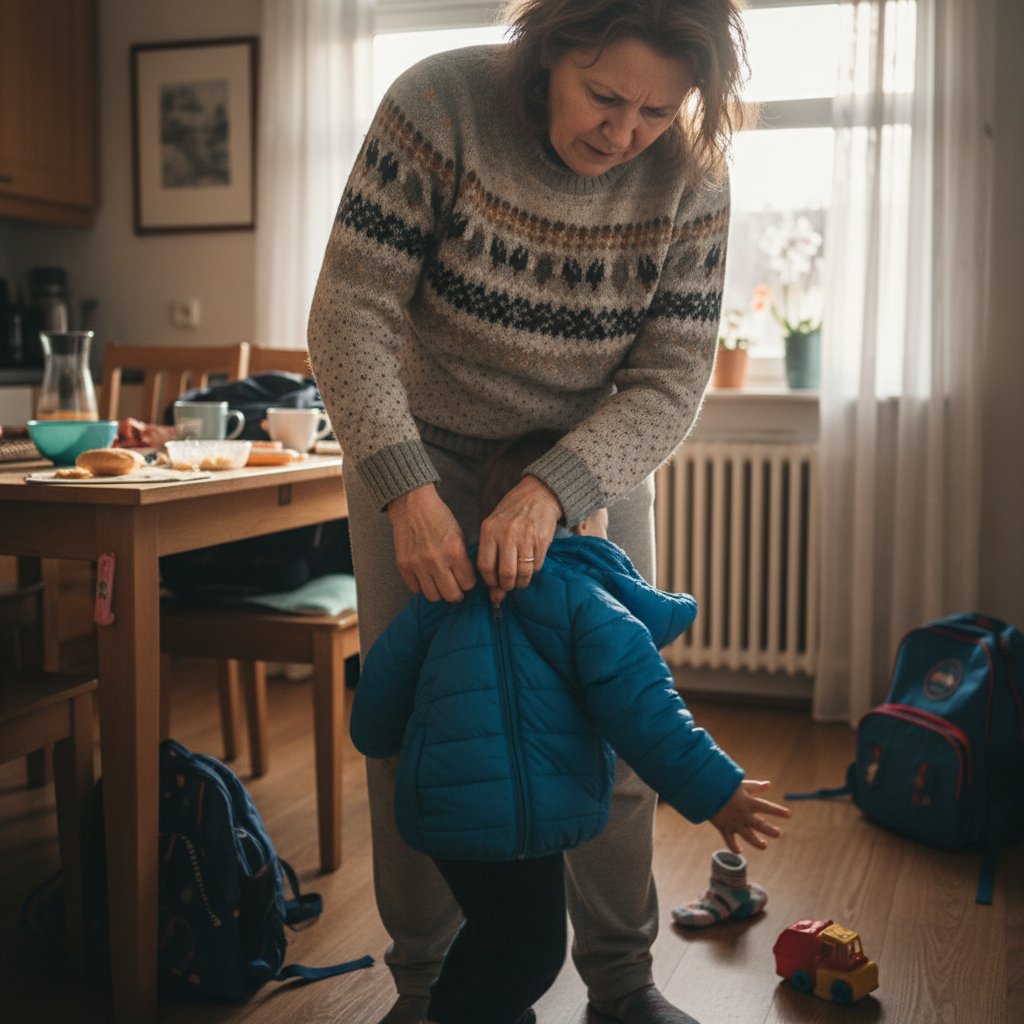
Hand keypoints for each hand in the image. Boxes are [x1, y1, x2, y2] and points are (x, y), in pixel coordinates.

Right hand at [387, 484, 475, 602]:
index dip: (469, 583)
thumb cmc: (439, 518)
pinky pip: (415, 589)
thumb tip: (468, 580)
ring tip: (441, 585)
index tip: (466, 580)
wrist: (412, 505)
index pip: (468, 583)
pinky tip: (426, 578)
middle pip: (452, 595)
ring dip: (440, 593)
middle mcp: (436, 561)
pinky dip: (422, 587)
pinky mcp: (404, 565)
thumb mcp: (459, 535)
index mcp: (454, 551)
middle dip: (457, 594)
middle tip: (456, 590)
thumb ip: (463, 558)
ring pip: (433, 596)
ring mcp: (418, 564)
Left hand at [477, 475, 562, 603]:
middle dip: (507, 585)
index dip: (490, 581)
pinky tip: (530, 566)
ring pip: (523, 572)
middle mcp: (506, 533)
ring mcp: (525, 537)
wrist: (538, 494)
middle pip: (505, 573)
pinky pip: (536, 566)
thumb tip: (494, 592)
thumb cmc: (512, 512)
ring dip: (521, 582)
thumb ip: (491, 555)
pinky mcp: (542, 540)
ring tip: (520, 580)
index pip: (485, 566)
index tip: (494, 583)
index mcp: (489, 530)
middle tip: (509, 585)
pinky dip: (533, 571)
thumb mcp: (494, 526)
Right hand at [710, 780, 790, 853]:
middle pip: (760, 825)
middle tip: (778, 833)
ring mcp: (733, 822)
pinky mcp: (723, 827)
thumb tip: (768, 785)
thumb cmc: (722, 784)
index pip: (767, 808)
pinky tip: (739, 851)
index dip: (778, 812)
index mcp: (748, 802)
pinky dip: (734, 847)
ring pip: (748, 836)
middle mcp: (743, 814)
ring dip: (757, 842)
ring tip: (764, 845)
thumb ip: (755, 787)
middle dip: (771, 830)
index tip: (789, 815)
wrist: (703, 789)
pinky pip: (729, 840)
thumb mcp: (740, 784)